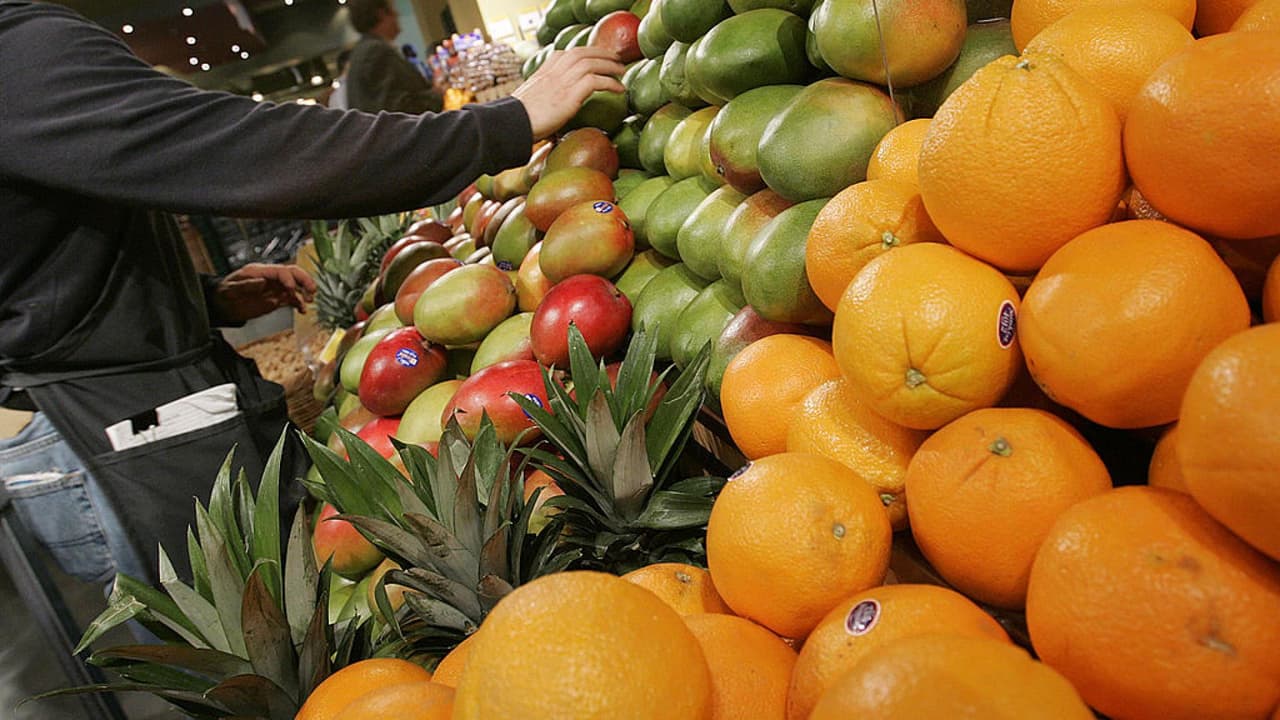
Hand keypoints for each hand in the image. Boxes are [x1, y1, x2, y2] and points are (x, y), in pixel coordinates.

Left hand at [211, 263, 316, 323]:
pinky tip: (302, 310)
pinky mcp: (276, 299)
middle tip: (311, 290)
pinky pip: (291, 299)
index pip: (281, 271)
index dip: (288, 279)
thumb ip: (246, 285)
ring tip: (309, 300)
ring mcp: (274, 288)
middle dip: (304, 280)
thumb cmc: (224, 295)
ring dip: (305, 291)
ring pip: (296, 285)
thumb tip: (262, 282)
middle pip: (293, 273)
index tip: (290, 290)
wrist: (223, 305)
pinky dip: (299, 304)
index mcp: (259, 271)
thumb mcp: (230, 290)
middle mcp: (270, 278)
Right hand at [512, 47, 626, 139]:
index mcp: (543, 70)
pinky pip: (596, 81)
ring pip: (592, 63)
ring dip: (610, 65)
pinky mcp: (570, 94)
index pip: (566, 53)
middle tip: (615, 58)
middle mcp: (554, 71)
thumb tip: (546, 109)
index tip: (594, 56)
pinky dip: (611, 83)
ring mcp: (562, 80)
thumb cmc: (517, 118)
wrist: (512, 123)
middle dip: (602, 53)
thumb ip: (541, 97)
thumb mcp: (528, 99)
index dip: (584, 53)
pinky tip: (619, 89)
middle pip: (582, 52)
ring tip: (622, 71)